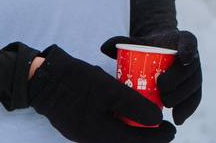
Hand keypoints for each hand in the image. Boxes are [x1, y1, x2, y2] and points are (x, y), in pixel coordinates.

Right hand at [28, 44, 174, 142]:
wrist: (43, 78)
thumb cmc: (77, 81)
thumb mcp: (109, 89)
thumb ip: (133, 105)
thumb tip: (157, 119)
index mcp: (99, 134)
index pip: (134, 142)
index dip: (156, 138)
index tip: (172, 131)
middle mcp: (91, 139)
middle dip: (148, 138)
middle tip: (166, 129)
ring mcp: (83, 134)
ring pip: (116, 138)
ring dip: (135, 132)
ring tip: (151, 122)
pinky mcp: (79, 126)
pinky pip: (106, 131)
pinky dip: (121, 126)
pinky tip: (129, 116)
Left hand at [102, 31, 201, 124]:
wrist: (159, 52)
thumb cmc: (146, 46)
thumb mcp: (136, 42)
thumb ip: (120, 41)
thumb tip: (104, 48)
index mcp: (182, 40)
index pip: (190, 41)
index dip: (189, 49)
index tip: (182, 58)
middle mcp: (192, 56)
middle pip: (190, 68)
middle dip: (179, 79)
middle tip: (162, 88)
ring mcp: (194, 73)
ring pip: (194, 86)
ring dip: (183, 97)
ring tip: (166, 105)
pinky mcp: (193, 88)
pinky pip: (195, 99)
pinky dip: (187, 110)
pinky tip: (178, 120)